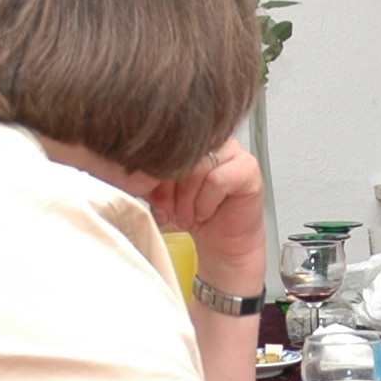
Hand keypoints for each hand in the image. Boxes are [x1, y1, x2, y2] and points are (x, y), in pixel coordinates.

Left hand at [149, 139, 267, 295]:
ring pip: (198, 167)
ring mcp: (233, 151)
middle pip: (181, 156)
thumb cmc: (195, 215)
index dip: (154, 175)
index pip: (165, 145)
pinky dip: (206, 202)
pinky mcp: (248, 167)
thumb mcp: (162, 195)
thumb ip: (149, 179)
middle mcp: (212, 139)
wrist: (223, 242)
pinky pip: (218, 180)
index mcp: (190, 138)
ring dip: (187, 199)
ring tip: (187, 217)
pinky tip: (205, 213)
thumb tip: (132, 174)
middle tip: (168, 213)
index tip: (152, 201)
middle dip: (169, 190)